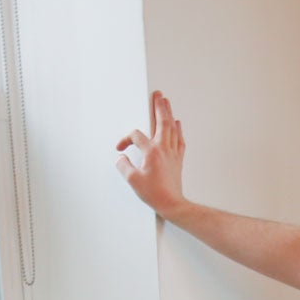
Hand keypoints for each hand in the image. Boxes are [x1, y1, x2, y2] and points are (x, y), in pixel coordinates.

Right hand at [115, 91, 186, 215]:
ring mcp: (173, 153)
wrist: (172, 204)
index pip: (136, 136)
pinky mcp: (178, 159)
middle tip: (157, 95)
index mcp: (151, 152)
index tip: (121, 148)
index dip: (125, 139)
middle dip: (159, 107)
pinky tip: (177, 124)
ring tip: (166, 103)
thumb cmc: (155, 194)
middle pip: (162, 122)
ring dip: (169, 114)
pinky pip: (179, 139)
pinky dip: (178, 130)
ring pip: (172, 128)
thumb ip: (124, 166)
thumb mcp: (133, 181)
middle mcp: (164, 149)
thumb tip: (121, 159)